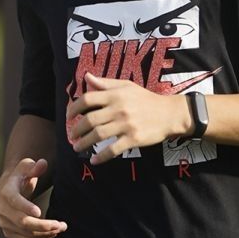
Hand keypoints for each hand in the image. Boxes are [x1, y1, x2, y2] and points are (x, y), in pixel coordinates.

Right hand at [0, 156, 65, 237]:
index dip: (25, 207)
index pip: (14, 200)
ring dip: (45, 233)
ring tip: (62, 228)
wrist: (9, 188)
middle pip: (22, 221)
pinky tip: (52, 234)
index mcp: (6, 191)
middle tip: (61, 225)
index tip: (40, 212)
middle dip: (43, 225)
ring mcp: (4, 222)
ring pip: (25, 233)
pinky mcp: (9, 232)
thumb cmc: (22, 175)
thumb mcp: (27, 166)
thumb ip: (35, 167)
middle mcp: (2, 208)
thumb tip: (42, 164)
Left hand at [68, 74, 187, 161]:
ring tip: (77, 147)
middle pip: (89, 120)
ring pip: (98, 135)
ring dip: (84, 143)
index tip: (69, 116)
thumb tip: (86, 77)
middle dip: (76, 129)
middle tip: (71, 136)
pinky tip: (94, 160)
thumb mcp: (127, 86)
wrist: (170, 114)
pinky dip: (101, 156)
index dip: (74, 108)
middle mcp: (119, 109)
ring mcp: (126, 125)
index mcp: (115, 95)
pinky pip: (113, 150)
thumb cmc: (146, 99)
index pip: (87, 99)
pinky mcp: (133, 139)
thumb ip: (105, 83)